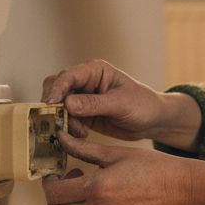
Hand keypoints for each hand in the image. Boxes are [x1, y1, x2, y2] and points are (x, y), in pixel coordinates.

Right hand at [41, 59, 162, 141]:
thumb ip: (94, 104)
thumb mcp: (121, 104)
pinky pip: (66, 119)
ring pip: (58, 105)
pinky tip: (81, 134)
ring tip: (80, 131)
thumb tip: (67, 104)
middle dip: (55, 105)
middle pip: (55, 87)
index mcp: (95, 70)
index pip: (68, 76)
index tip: (50, 105)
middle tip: (61, 121)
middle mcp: (85, 81)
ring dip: (63, 119)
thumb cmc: (143, 105)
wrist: (153, 121)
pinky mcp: (82, 114)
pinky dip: (68, 127)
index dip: (56, 89)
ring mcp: (82, 98)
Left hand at [42, 133, 186, 204]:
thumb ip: (84, 149)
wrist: (181, 189)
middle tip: (67, 180)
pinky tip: (106, 194)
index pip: (54, 192)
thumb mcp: (116, 153)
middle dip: (54, 197)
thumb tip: (61, 139)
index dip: (48, 181)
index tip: (54, 172)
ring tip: (89, 186)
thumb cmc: (153, 167)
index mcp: (97, 187)